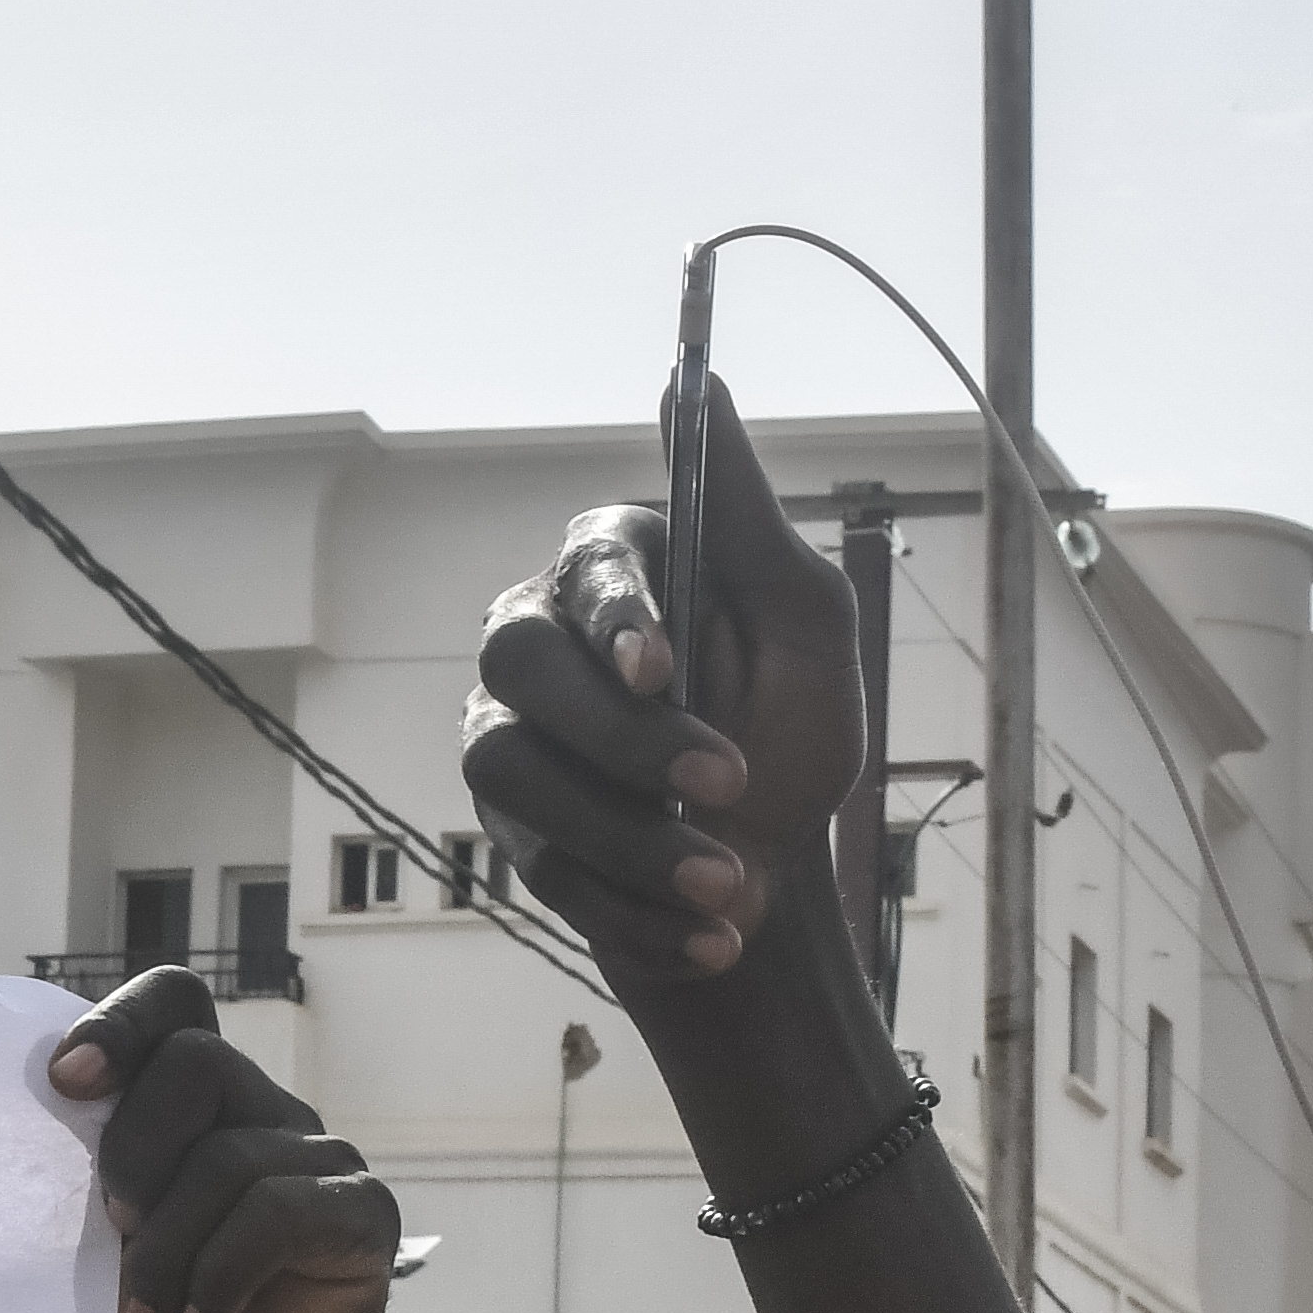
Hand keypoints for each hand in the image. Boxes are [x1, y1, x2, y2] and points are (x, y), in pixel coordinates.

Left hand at [50, 973, 395, 1312]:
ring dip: (170, 1244)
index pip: (175, 1003)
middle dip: (133, 1148)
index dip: (123, 1023)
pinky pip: (284, 1210)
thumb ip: (82, 1161)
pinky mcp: (360, 1224)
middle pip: (197, 1061)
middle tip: (110, 1229)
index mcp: (189, 1107)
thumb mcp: (85, 1241)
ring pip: (233, 1153)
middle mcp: (262, 1117)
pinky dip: (224, 1271)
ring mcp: (318, 1166)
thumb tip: (53, 1091)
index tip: (67, 1082)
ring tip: (154, 1309)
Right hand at [458, 387, 858, 991]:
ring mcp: (509, 735)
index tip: (663, 670)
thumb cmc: (793, 733)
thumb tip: (697, 381)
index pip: (587, 565)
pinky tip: (711, 931)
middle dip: (625, 740)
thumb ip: (749, 514)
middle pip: (521, 662)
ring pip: (516, 771)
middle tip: (729, 788)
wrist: (769, 883)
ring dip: (633, 839)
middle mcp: (541, 640)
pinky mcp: (506, 827)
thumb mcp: (806, 622)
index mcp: (615, 570)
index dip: (618, 616)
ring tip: (732, 883)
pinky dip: (633, 907)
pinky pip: (539, 866)